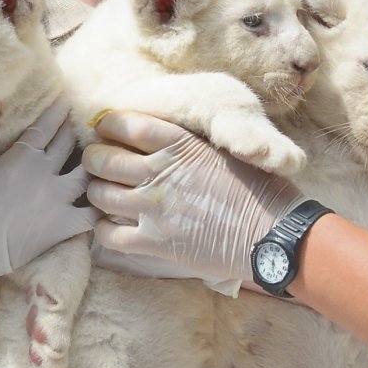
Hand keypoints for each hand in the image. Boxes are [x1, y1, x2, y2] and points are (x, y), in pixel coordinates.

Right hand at [0, 102, 93, 323]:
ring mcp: (56, 201)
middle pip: (69, 145)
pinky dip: (100, 205)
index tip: (69, 99)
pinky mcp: (62, 227)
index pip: (46, 126)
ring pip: (86, 174)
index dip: (58, 111)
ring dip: (93, 164)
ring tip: (99, 157)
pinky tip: (105, 197)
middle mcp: (44, 174)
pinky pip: (92, 213)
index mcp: (20, 157)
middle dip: (76, 132)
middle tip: (86, 124)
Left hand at [84, 110, 301, 288]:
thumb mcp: (229, 151)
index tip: (107, 130)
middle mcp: (161, 173)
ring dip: (97, 193)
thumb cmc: (260, 190)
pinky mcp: (155, 242)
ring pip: (100, 195)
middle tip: (99, 164)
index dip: (109, 126)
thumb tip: (169, 138)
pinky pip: (108, 233)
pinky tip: (111, 225)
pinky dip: (102, 228)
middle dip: (95, 160)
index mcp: (181, 145)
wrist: (273, 235)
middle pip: (102, 159)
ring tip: (105, 194)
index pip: (126, 124)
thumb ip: (193, 143)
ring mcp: (155, 209)